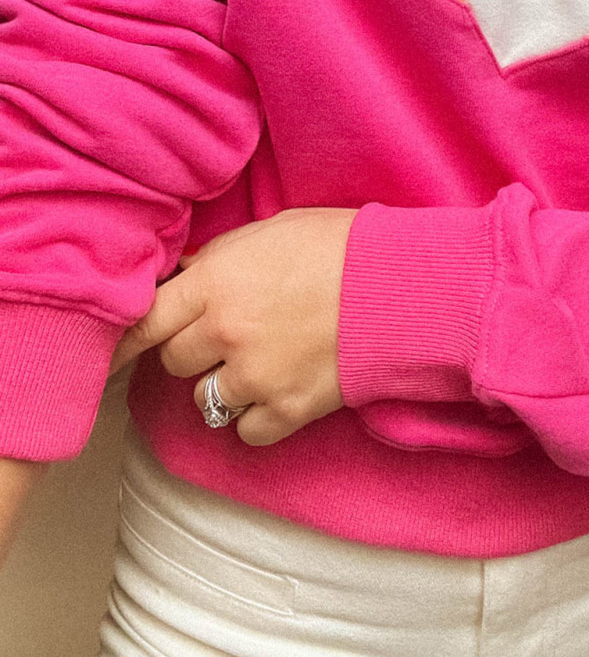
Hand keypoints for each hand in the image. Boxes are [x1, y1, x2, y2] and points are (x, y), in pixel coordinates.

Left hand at [108, 206, 359, 445]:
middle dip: (191, 349)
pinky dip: (257, 416)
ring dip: (224, 384)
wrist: (402, 285)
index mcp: (217, 281)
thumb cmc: (341, 245)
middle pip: (174, 360)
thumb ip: (220, 255)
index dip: (127, 335)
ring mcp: (256, 375)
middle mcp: (226, 332)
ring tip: (259, 361)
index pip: (144, 319)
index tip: (115, 348)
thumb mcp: (272, 230)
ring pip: (205, 400)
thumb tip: (184, 273)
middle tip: (224, 335)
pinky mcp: (288, 409)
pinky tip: (279, 388)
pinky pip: (246, 430)